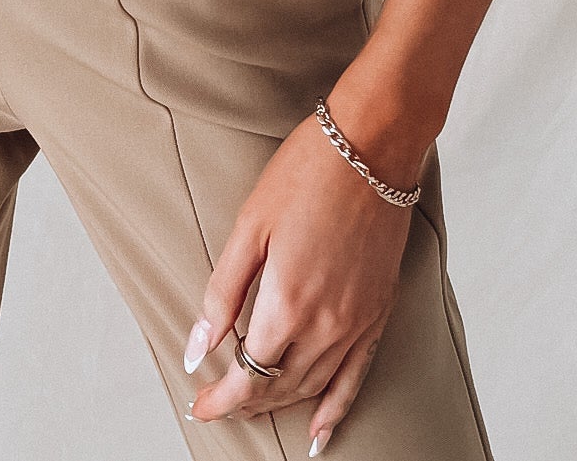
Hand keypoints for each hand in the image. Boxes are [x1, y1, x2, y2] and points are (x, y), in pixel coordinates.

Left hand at [184, 111, 419, 453]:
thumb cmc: (306, 173)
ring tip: (253, 409)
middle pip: (279, 387)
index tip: (198, 403)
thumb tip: (197, 348)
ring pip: (313, 386)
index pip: (248, 376)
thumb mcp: (250, 225)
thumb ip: (222, 293)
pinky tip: (321, 431)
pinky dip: (336, 408)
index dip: (220, 399)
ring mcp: (357, 321)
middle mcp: (326, 324)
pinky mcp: (379, 311)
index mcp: (288, 303)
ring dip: (280, 404)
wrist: (371, 146)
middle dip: (244, 403)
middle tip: (216, 403)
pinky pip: (356, 377)